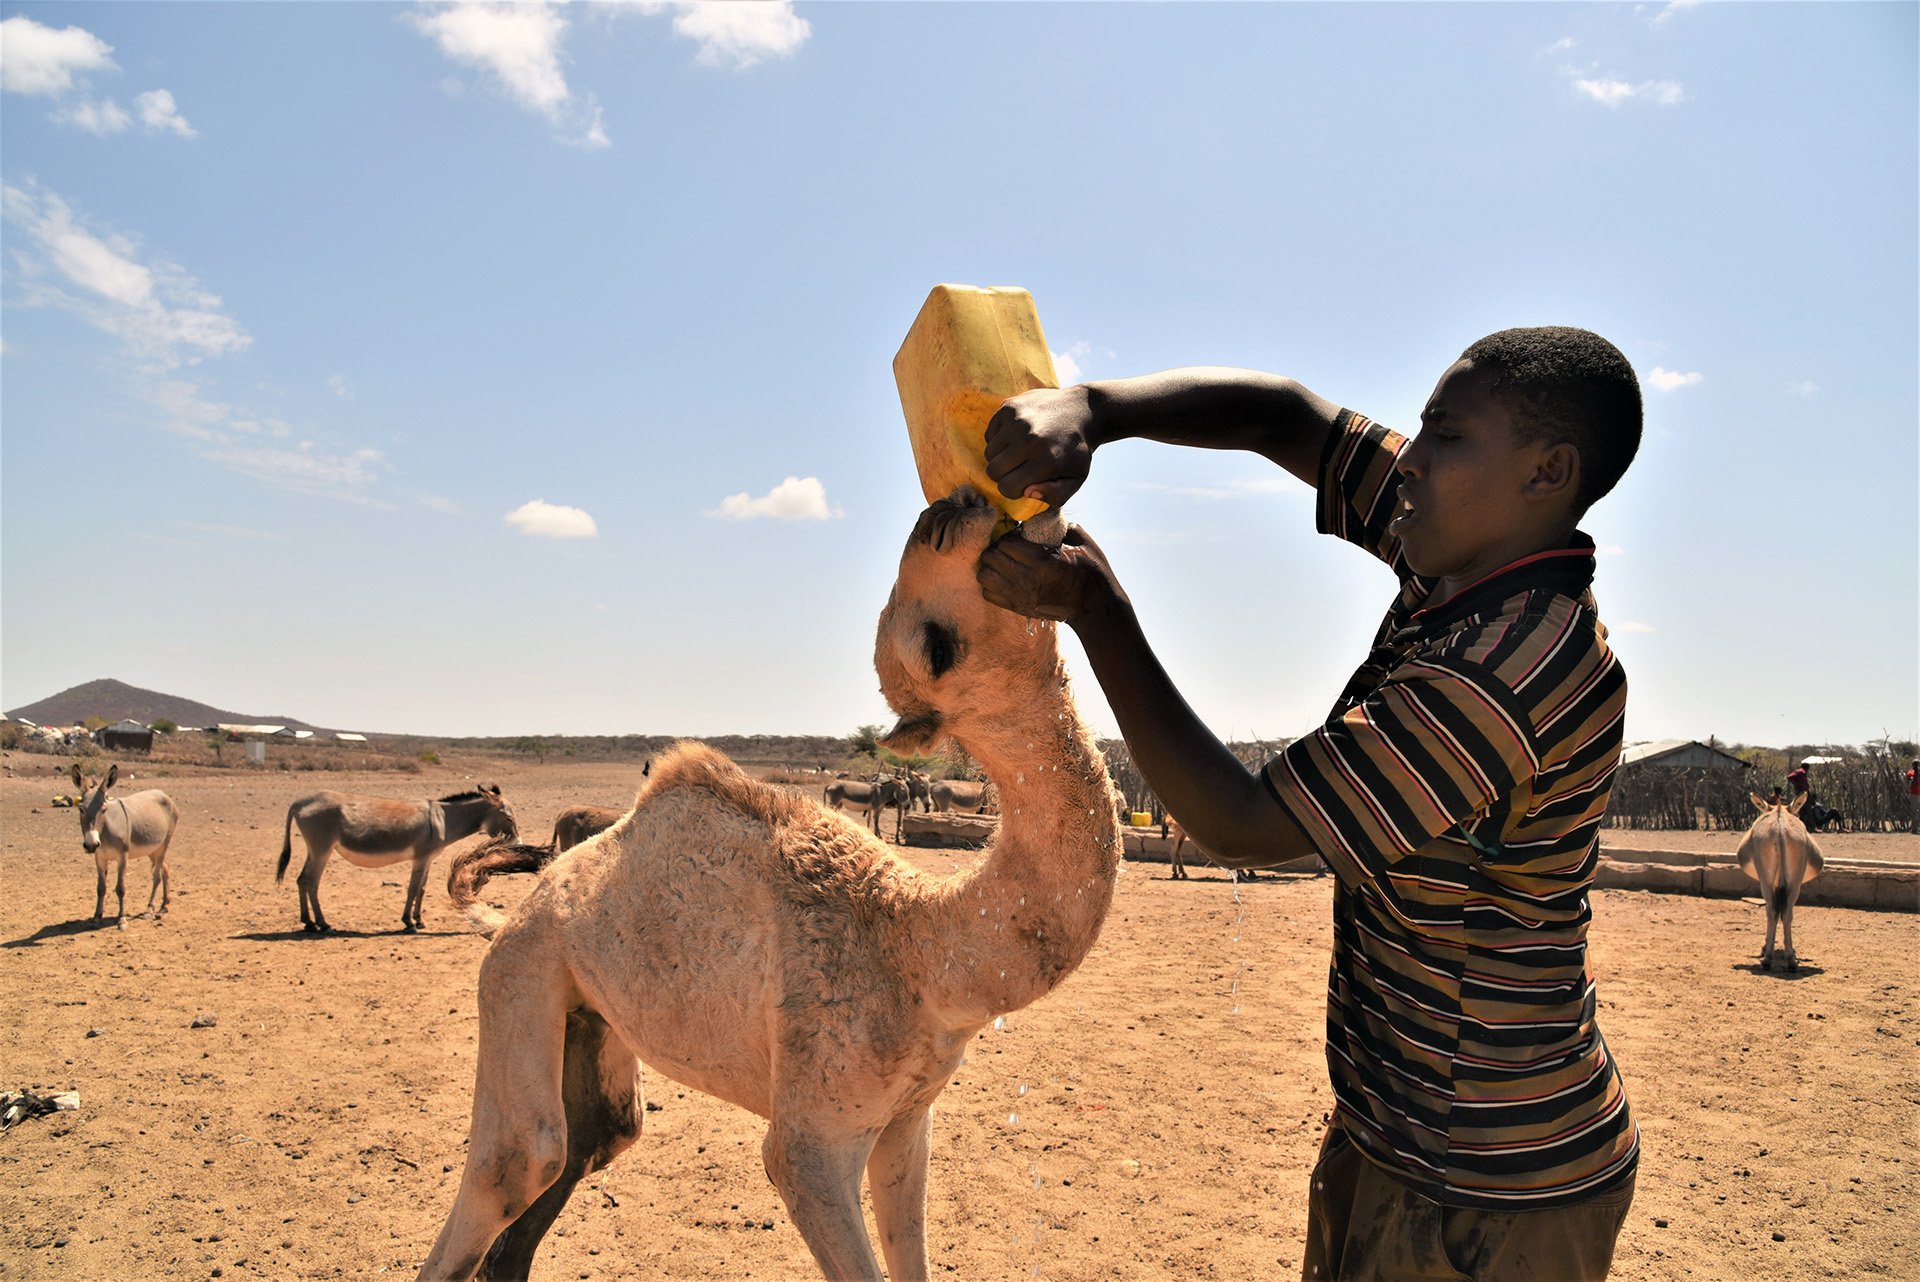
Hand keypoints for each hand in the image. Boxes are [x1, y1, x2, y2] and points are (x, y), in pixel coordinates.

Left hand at [976, 524, 1125, 626]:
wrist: (1094, 606)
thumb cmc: (1092, 571)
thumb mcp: (1082, 542)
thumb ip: (1061, 526)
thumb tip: (1042, 514)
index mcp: (1044, 562)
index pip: (1007, 543)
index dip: (1010, 536)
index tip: (1019, 537)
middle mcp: (1028, 581)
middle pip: (992, 557)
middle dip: (998, 548)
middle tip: (1008, 548)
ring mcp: (1021, 597)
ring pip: (984, 575)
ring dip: (991, 566)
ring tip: (1003, 563)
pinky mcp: (1018, 608)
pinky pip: (988, 594)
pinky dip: (991, 584)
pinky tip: (1004, 578)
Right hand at [984, 386, 1095, 510]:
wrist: (1083, 410)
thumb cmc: (1076, 451)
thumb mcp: (1076, 479)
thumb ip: (1055, 495)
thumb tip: (1027, 492)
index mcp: (1045, 461)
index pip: (1006, 487)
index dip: (1014, 489)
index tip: (1025, 481)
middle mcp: (1028, 439)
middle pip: (993, 471)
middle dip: (1005, 474)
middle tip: (1021, 467)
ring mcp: (1016, 421)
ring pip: (989, 453)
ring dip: (1001, 456)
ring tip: (1020, 450)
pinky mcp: (1009, 407)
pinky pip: (989, 434)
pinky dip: (999, 439)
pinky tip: (1018, 435)